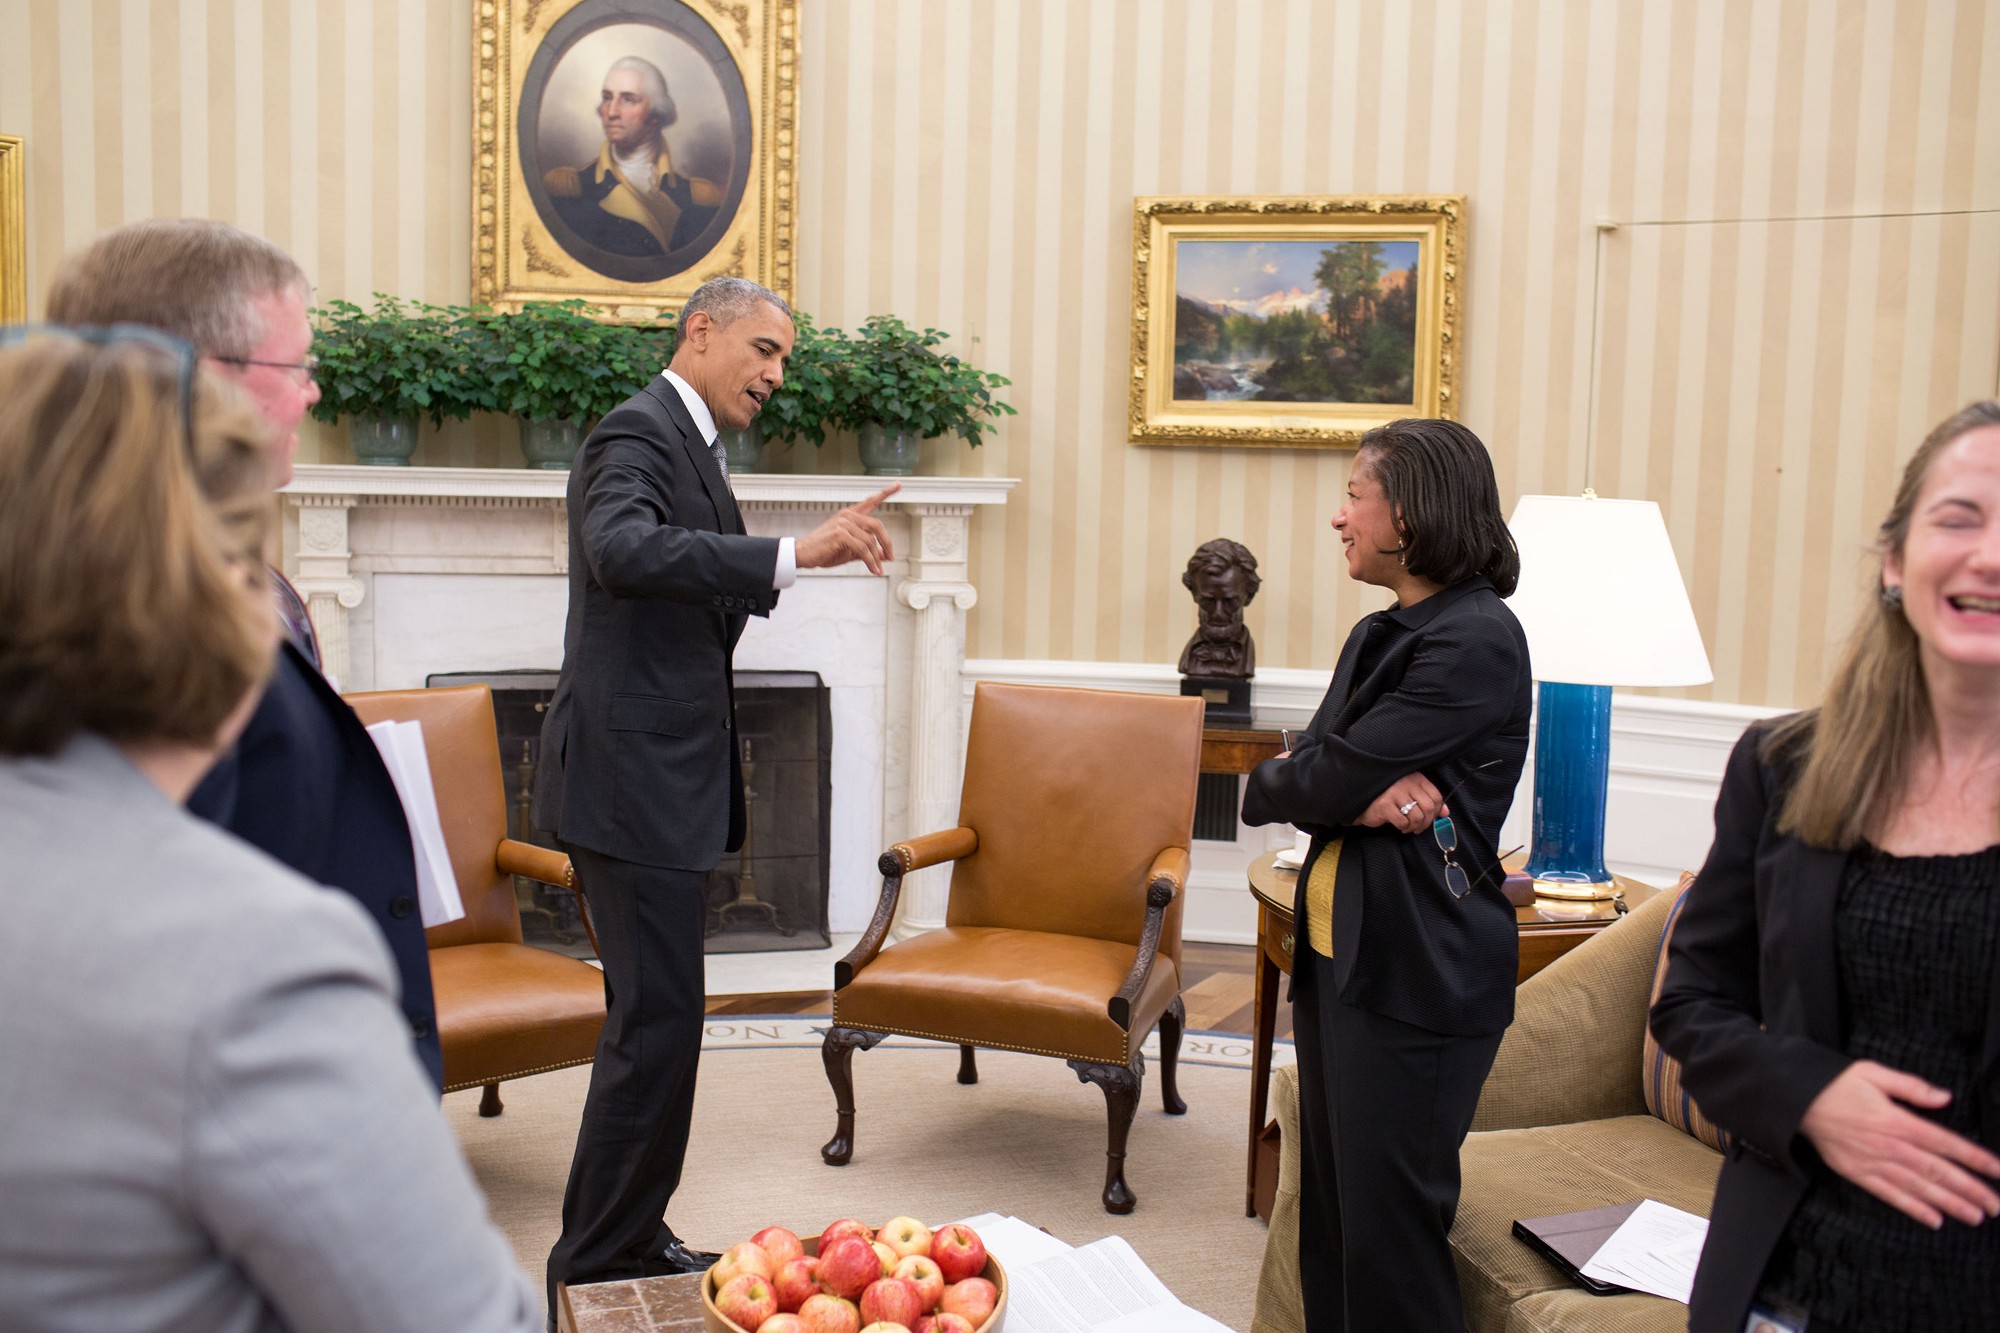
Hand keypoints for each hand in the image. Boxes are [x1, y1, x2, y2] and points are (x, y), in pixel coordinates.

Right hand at [796, 483, 898, 574]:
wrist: (803, 554)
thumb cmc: (824, 550)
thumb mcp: (850, 551)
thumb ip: (869, 551)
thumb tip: (886, 555)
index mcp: (850, 515)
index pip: (870, 501)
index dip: (886, 492)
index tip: (898, 484)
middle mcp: (848, 516)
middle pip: (877, 525)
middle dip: (887, 542)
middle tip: (891, 557)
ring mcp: (844, 523)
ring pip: (870, 540)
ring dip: (876, 558)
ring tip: (878, 569)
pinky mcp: (840, 534)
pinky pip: (862, 548)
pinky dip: (870, 561)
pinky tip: (872, 568)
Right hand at [1354, 772, 1443, 833]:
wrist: (1361, 798)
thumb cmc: (1387, 796)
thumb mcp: (1410, 794)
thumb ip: (1428, 801)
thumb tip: (1446, 813)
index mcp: (1414, 777)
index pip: (1436, 795)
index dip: (1437, 811)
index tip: (1431, 818)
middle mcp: (1406, 782)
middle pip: (1429, 807)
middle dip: (1427, 822)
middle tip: (1420, 827)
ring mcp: (1395, 793)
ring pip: (1418, 816)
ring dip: (1415, 826)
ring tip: (1409, 827)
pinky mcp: (1385, 805)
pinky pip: (1403, 821)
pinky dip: (1404, 827)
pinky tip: (1400, 826)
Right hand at [1799, 1060, 1999, 1227]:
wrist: (1795, 1100)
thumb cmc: (1834, 1083)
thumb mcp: (1872, 1073)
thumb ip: (1911, 1086)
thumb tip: (1944, 1097)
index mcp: (1896, 1121)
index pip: (1944, 1142)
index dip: (1974, 1158)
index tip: (1997, 1170)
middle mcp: (1888, 1146)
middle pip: (1937, 1171)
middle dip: (1970, 1189)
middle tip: (1995, 1205)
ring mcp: (1872, 1162)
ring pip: (1918, 1188)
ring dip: (1949, 1203)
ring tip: (1975, 1216)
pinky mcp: (1857, 1173)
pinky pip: (1889, 1195)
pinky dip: (1912, 1209)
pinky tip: (1934, 1220)